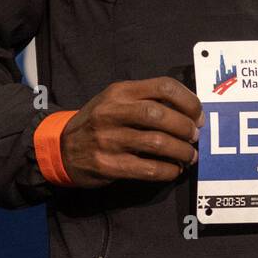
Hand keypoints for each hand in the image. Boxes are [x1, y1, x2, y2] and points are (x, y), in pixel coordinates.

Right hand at [60, 78, 202, 187]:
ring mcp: (109, 139)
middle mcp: (113, 112)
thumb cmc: (97, 122)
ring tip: (190, 156)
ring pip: (157, 143)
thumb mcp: (115, 100)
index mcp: (120, 91)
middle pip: (160, 115)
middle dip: (185, 127)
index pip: (163, 86)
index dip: (188, 100)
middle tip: (195, 136)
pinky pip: (148, 169)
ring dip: (181, 151)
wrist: (60, 148)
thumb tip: (189, 112)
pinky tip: (174, 170)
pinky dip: (168, 170)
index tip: (198, 114)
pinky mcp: (108, 165)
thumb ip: (146, 100)